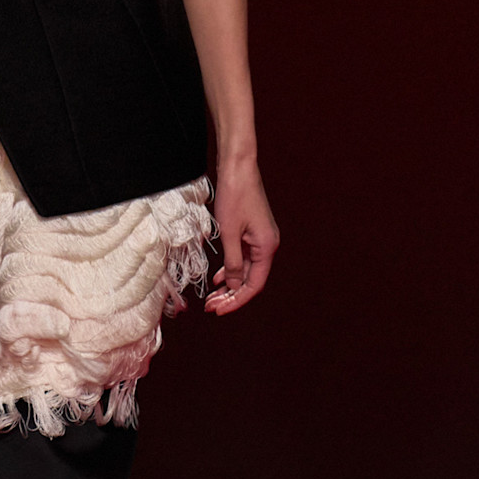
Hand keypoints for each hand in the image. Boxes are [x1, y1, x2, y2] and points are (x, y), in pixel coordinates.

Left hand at [205, 158, 278, 314]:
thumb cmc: (235, 196)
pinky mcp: (252, 232)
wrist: (238, 167)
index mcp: (267, 247)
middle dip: (231, 296)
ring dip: (229, 285)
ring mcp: (260, 239)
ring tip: (212, 298)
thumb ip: (233, 262)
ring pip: (245, 270)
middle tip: (211, 308)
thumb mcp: (229, 232)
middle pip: (250, 280)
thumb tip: (233, 286)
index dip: (237, 300)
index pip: (254, 284)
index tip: (219, 310)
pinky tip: (218, 279)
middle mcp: (267, 245)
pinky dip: (231, 269)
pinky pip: (243, 258)